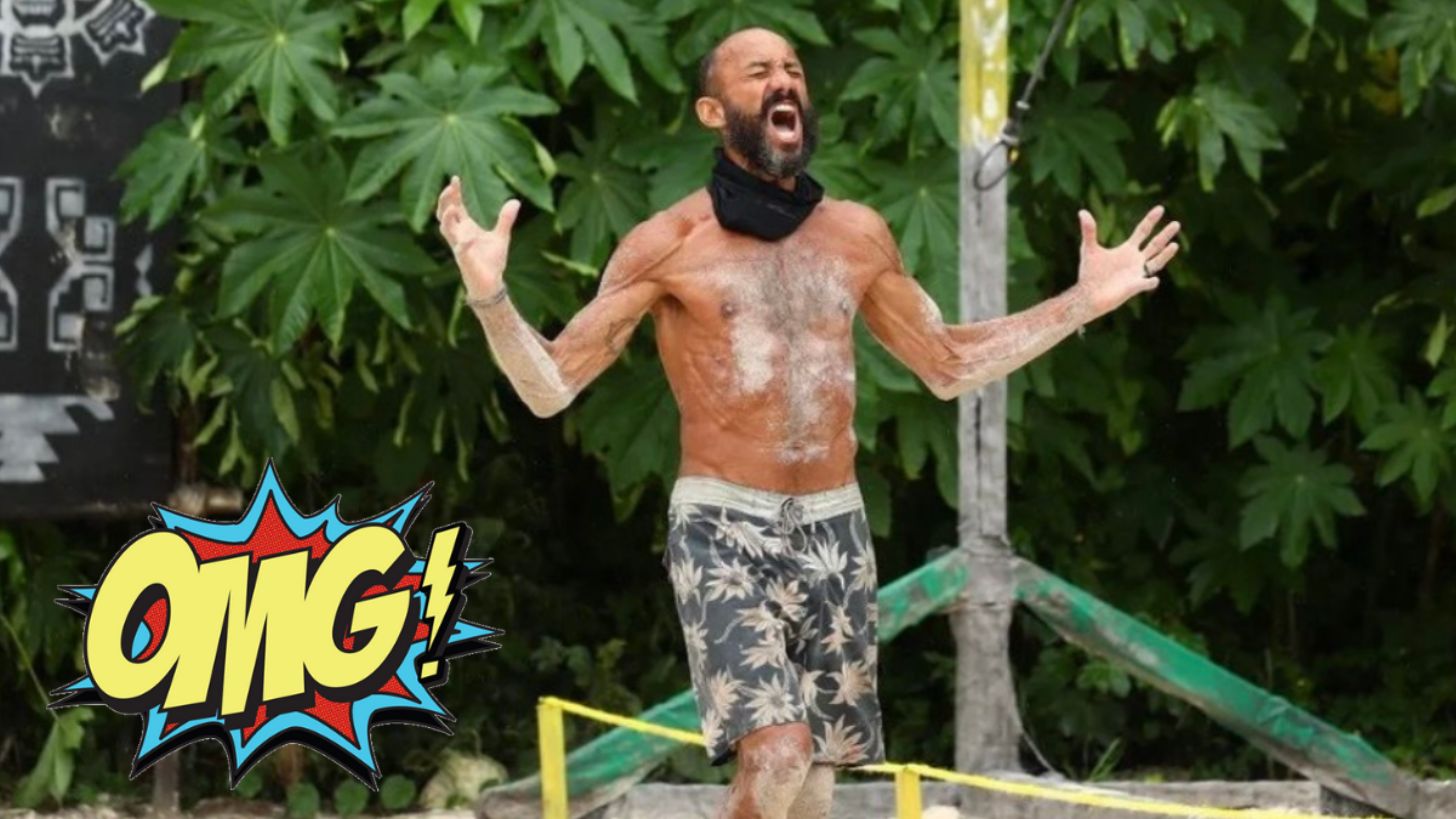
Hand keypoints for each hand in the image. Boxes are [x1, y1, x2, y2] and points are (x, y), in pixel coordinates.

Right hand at [435, 175, 520, 299]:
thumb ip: (505, 219)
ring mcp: (459, 247)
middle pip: (444, 214)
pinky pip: (461, 251)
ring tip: (453, 207)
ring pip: (446, 230)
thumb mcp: (501, 236)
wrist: (491, 283)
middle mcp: (459, 235)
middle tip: (450, 188)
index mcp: (465, 228)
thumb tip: (515, 201)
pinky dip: (464, 245)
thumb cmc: (491, 261)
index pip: (455, 206)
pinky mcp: (465, 260)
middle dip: (445, 201)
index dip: (453, 193)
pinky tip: (469, 239)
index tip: (455, 178)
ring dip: (447, 218)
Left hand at [1074, 204, 1180, 316]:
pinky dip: (1149, 282)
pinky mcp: (1133, 287)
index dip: (1151, 220)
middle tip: (1176, 223)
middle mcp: (1135, 260)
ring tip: (1174, 245)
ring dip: (1165, 255)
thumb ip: (1088, 231)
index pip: (1143, 231)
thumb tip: (1082, 211)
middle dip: (1165, 235)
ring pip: (1156, 262)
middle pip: (1155, 245)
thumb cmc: (1089, 273)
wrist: (1087, 295)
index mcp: (1127, 250)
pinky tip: (1154, 280)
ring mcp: (1136, 274)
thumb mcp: (1088, 249)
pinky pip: (1145, 284)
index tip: (1161, 208)